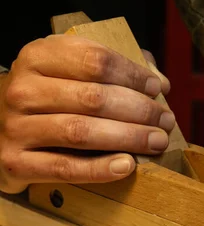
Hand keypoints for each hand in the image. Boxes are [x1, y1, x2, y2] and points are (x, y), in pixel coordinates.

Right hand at [0, 35, 174, 193]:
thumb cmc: (46, 98)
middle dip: (139, 110)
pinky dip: (100, 168)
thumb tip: (158, 83)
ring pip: (81, 132)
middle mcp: (23, 89)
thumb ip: (112, 69)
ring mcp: (16, 126)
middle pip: (93, 97)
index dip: (133, 74)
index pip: (95, 60)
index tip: (157, 88)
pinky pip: (65, 168)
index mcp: (38, 56)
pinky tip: (127, 165)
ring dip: (127, 137)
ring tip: (155, 141)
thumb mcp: (69, 70)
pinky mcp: (16, 162)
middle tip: (165, 121)